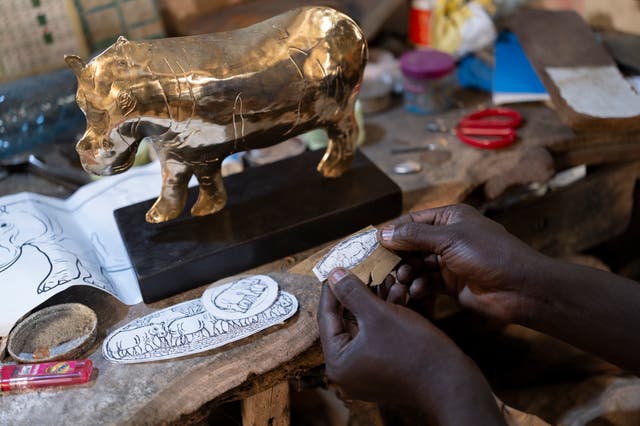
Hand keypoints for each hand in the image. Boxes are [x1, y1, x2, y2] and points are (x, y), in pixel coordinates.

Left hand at [317, 268, 504, 423]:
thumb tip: (333, 274)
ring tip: (388, 276)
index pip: (327, 317)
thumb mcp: (378, 314)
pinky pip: (379, 335)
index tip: (336, 266)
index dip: (332, 288)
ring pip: (366, 326)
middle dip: (361, 292)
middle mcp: (348, 371)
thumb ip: (352, 292)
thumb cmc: (413, 351)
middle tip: (364, 267)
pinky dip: (387, 315)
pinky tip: (399, 292)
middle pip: (347, 321)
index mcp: (338, 362)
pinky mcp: (385, 368)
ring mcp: (366, 371)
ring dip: (377, 300)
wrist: (452, 383)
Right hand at [378, 204, 547, 322]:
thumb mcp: (449, 239)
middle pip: (410, 244)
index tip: (369, 243)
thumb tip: (382, 232)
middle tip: (379, 267)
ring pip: (416, 265)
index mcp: (449, 218)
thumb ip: (414, 236)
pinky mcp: (450, 284)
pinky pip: (426, 283)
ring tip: (400, 281)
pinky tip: (415, 292)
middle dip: (396, 256)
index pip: (411, 221)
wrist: (521, 288)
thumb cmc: (489, 254)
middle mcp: (447, 237)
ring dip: (406, 273)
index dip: (390, 231)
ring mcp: (448, 261)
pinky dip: (418, 287)